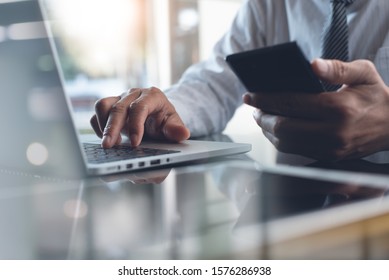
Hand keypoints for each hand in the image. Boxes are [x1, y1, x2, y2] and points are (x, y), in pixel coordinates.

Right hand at [90, 87, 189, 147]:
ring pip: (103, 105)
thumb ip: (176, 130)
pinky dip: (98, 126)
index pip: (140, 107)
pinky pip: (97, 113)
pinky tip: (106, 140)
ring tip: (110, 144)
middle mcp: (134, 94)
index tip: (135, 144)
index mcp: (152, 96)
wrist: (157, 117)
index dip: (136, 125)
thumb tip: (183, 134)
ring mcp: (120, 98)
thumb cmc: (164, 121)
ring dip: (103, 126)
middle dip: (112, 128)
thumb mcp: (173, 125)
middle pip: (119, 107)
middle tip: (110, 146)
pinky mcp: (110, 106)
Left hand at [243, 59, 388, 160]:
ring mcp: (329, 148)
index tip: (251, 96)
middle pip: (282, 127)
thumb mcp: (363, 74)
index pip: (291, 104)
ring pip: (285, 143)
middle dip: (262, 117)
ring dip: (268, 130)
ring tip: (262, 117)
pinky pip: (294, 151)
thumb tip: (311, 64)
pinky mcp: (328, 157)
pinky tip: (276, 129)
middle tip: (254, 107)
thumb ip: (336, 68)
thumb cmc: (377, 97)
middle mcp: (332, 132)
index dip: (266, 99)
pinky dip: (280, 140)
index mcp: (339, 108)